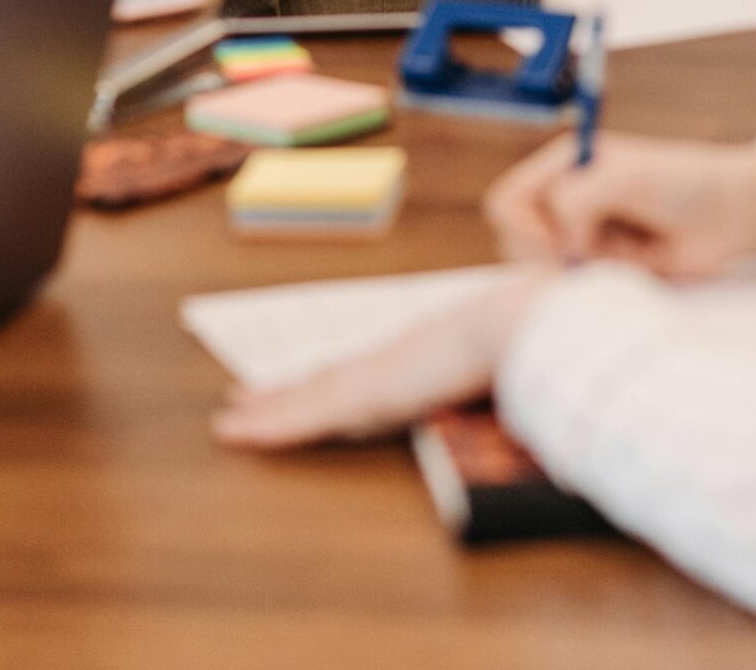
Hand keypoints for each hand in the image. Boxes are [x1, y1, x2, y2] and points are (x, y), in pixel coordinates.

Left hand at [213, 270, 548, 450]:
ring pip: (303, 400)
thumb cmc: (525, 340)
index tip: (306, 381)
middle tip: (244, 398)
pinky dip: (267, 427)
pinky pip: (302, 418)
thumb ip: (505, 379)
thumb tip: (526, 387)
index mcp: (418, 354)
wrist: (519, 324)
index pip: (363, 371)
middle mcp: (387, 361)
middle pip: (323, 381)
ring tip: (229, 416)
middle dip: (284, 393)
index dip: (330, 378)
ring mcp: (372, 377)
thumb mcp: (511, 366)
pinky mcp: (362, 397)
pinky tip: (234, 432)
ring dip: (264, 409)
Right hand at [486, 131, 755, 277]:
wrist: (728, 215)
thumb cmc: (680, 182)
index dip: (522, 228)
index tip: (562, 242)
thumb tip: (562, 242)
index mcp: (563, 165)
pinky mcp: (601, 267)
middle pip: (514, 241)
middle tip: (585, 259)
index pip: (506, 201)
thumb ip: (578, 200)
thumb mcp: (625, 178)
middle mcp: (565, 200)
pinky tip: (622, 275)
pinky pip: (572, 288)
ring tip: (610, 264)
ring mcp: (582, 236)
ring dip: (568, 273)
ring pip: (539, 270)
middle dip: (542, 257)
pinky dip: (587, 288)